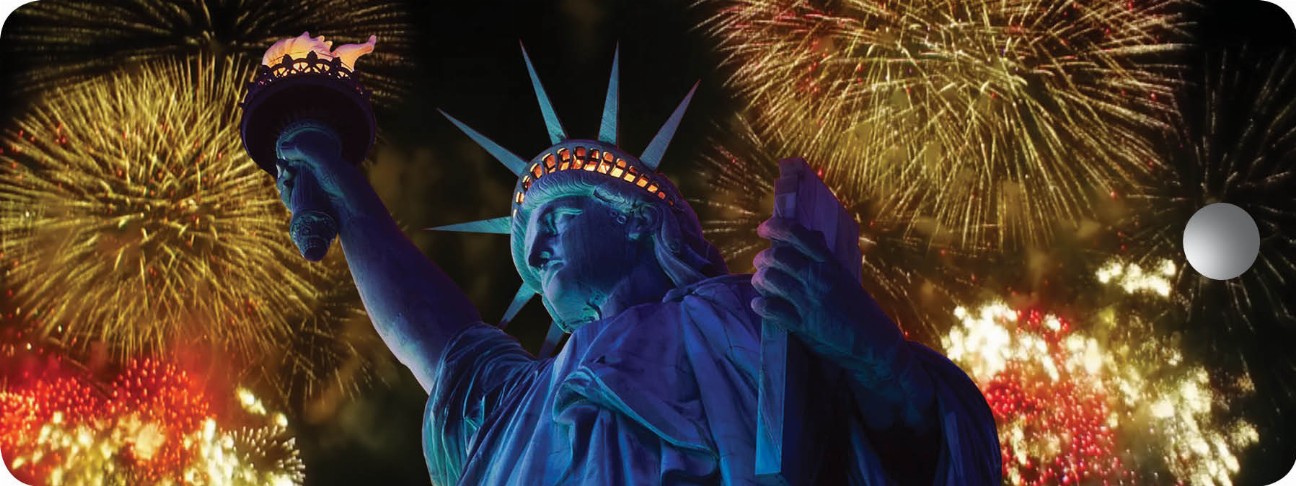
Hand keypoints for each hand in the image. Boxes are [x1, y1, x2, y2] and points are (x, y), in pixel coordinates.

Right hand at [273, 121, 358, 213]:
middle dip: (285, 173)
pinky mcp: (311, 211)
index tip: (282, 161)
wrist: (356, 215)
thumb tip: (283, 147)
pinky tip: (287, 192)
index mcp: (326, 168)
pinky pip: (294, 203)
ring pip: (292, 189)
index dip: (289, 161)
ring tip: (287, 183)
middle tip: (286, 172)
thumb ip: (305, 151)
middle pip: (294, 175)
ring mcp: (315, 197)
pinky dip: (288, 197)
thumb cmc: (345, 185)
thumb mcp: (327, 162)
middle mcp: (320, 182)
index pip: (302, 161)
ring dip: (284, 184)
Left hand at [750, 218, 904, 383]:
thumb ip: (826, 257)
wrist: (874, 343)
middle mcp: (818, 277)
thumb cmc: (861, 309)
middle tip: (761, 263)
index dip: (776, 227)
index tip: (763, 229)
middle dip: (763, 257)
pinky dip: (760, 304)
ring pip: (770, 279)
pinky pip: (771, 308)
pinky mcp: (802, 324)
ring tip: (761, 283)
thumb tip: (811, 235)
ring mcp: (809, 300)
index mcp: (830, 263)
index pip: (798, 235)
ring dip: (759, 279)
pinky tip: (760, 304)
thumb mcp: (845, 276)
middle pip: (778, 256)